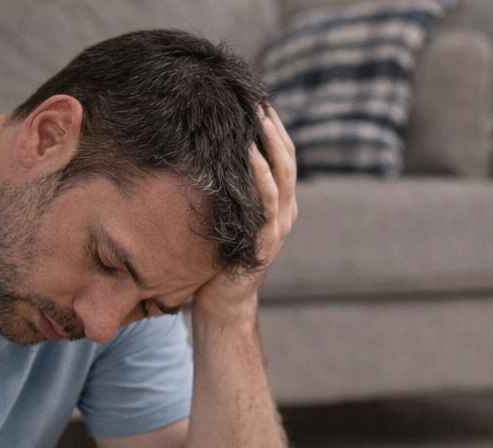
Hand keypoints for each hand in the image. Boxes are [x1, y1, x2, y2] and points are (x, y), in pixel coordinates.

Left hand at [191, 106, 298, 324]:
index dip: (274, 128)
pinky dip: (262, 174)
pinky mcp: (265, 240)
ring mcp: (278, 227)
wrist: (223, 304)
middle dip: (274, 128)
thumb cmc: (217, 260)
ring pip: (284, 174)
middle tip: (257, 99)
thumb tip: (203, 156)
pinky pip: (268, 200)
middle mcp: (285, 213)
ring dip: (271, 143)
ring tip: (256, 117)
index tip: (257, 100)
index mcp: (280, 205)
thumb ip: (227, 193)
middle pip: (288, 159)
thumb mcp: (226, 218)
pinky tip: (249, 152)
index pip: (284, 157)